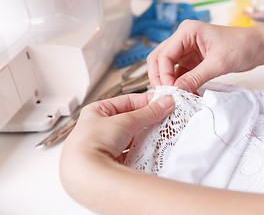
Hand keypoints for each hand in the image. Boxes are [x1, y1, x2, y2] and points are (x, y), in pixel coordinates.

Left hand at [60, 93, 173, 212]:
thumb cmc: (91, 144)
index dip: (146, 101)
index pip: (126, 101)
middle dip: (148, 119)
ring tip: (161, 133)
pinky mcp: (112, 162)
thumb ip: (148, 113)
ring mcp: (105, 146)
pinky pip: (131, 152)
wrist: (85, 175)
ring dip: (146, 135)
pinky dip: (142, 150)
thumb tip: (163, 103)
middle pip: (130, 120)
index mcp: (96, 112)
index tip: (162, 101)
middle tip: (165, 117)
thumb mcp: (125, 121)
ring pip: (132, 137)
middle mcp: (98, 128)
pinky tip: (152, 149)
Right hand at [147, 20, 261, 91]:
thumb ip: (196, 77)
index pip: (164, 54)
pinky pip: (179, 74)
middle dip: (160, 77)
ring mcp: (187, 50)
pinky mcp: (193, 61)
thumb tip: (178, 90)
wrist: (258, 48)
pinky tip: (186, 94)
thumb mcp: (219, 63)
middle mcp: (183, 39)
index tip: (171, 90)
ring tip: (177, 97)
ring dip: (170, 82)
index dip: (163, 74)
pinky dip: (180, 84)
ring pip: (167, 68)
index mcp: (187, 31)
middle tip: (167, 94)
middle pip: (160, 59)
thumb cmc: (242, 46)